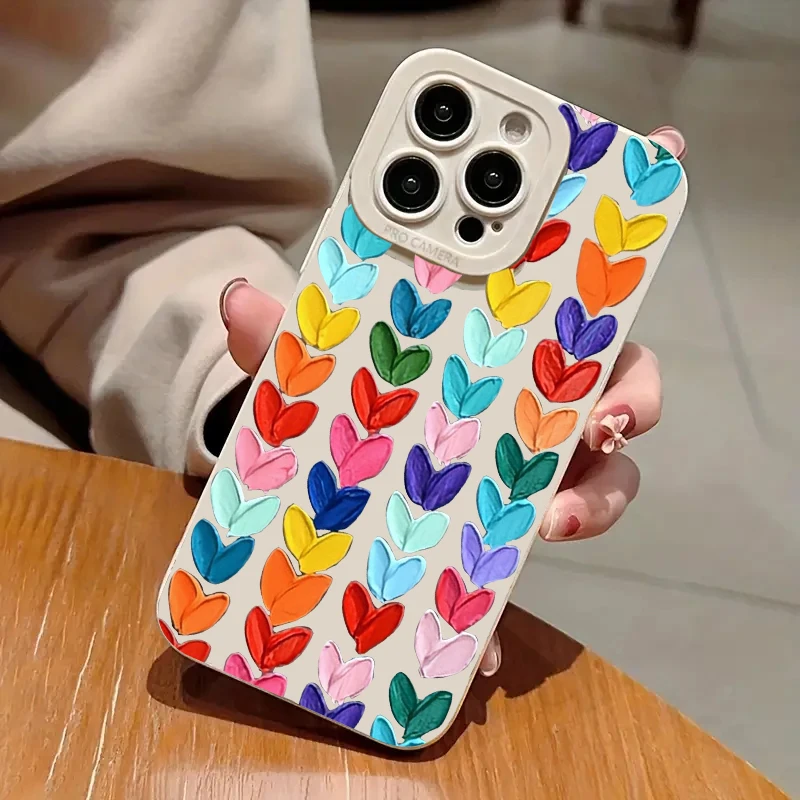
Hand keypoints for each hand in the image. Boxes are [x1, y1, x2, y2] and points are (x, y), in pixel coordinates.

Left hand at [219, 125, 683, 678]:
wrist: (327, 453)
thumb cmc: (353, 385)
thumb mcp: (326, 357)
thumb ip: (292, 334)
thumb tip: (238, 299)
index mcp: (513, 351)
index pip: (588, 335)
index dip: (621, 340)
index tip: (619, 369)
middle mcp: (537, 411)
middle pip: (616, 414)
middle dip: (622, 428)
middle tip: (597, 434)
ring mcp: (524, 477)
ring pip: (593, 493)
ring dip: (586, 511)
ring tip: (544, 530)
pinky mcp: (497, 539)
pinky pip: (517, 569)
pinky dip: (501, 607)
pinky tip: (476, 641)